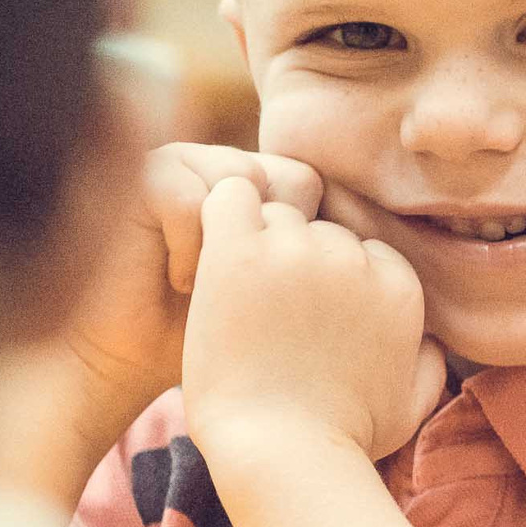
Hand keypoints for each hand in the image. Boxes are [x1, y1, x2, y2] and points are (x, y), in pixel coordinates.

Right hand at [60, 143, 324, 425]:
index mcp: (265, 191)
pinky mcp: (141, 180)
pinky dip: (187, 249)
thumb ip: (326, 276)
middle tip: (251, 300)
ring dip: (232, 248)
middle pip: (291, 176)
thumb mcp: (283, 304)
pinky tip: (176, 286)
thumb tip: (396, 276)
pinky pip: (188, 195)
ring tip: (211, 291)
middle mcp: (227, 169)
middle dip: (277, 246)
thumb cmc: (214, 345)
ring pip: (241, 175)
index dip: (308, 247)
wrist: (129, 360)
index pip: (314, 188)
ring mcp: (185, 165)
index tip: (284, 306)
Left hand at [180, 175, 447, 490]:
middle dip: (296, 262)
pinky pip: (231, 194)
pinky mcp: (242, 253)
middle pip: (319, 228)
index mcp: (398, 286)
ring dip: (258, 247)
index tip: (307, 321)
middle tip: (270, 316)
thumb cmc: (343, 441)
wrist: (283, 456)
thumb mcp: (412, 406)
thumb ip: (430, 362)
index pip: (362, 249)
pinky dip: (221, 213)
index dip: (331, 281)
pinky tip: (214, 256)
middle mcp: (353, 259)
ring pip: (276, 213)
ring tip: (239, 302)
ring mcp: (298, 251)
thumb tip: (433, 341)